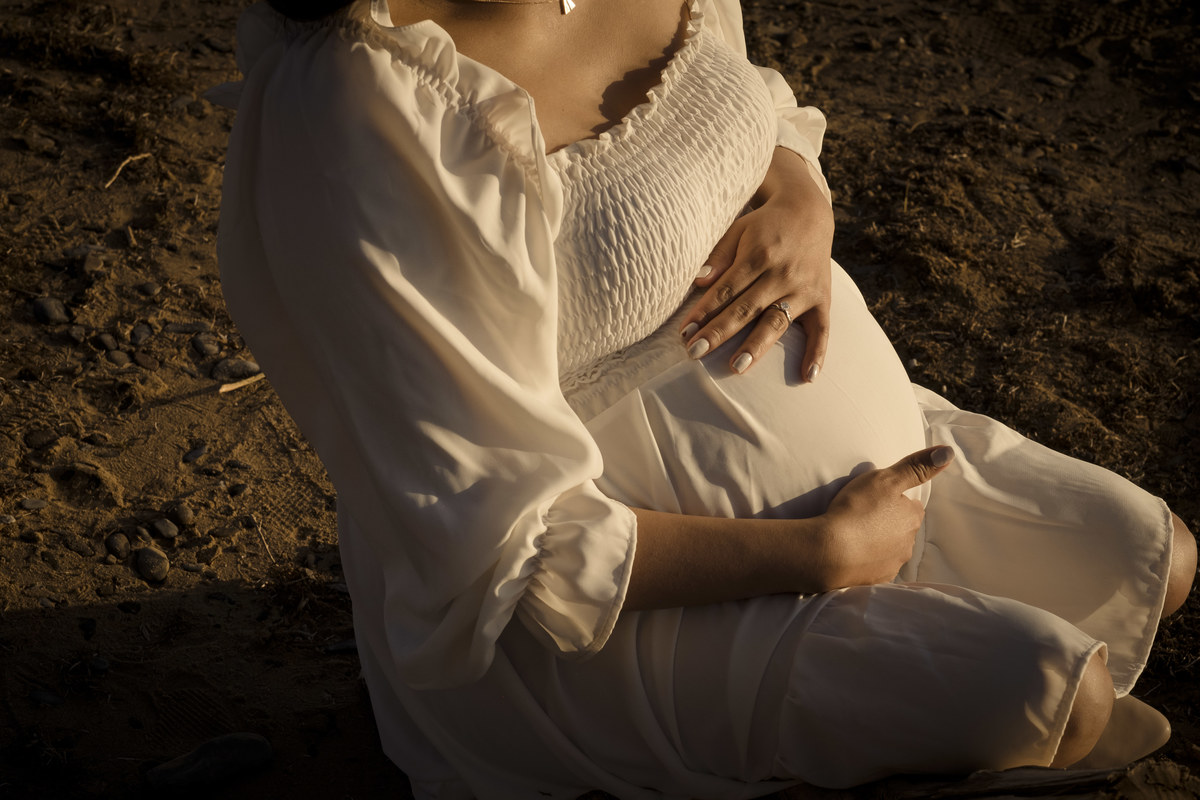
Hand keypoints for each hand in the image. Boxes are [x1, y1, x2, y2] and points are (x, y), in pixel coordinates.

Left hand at [679, 147, 832, 380]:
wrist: (809, 212)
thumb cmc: (764, 226)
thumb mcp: (738, 230)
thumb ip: (719, 255)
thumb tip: (698, 281)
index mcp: (759, 255)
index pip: (726, 290)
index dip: (704, 312)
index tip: (685, 333)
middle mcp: (782, 274)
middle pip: (746, 309)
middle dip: (720, 332)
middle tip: (695, 354)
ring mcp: (804, 289)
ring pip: (777, 321)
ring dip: (756, 346)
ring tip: (736, 367)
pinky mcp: (822, 299)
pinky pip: (822, 330)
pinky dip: (817, 353)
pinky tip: (807, 377)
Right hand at [816, 446, 954, 589]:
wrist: (829, 551)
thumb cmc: (857, 510)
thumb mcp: (885, 479)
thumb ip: (915, 466)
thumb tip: (948, 452)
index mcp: (912, 518)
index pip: (911, 506)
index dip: (893, 500)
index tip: (875, 499)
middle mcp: (908, 543)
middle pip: (901, 529)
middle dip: (886, 523)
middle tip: (861, 515)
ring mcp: (892, 564)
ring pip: (889, 549)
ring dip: (876, 542)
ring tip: (853, 534)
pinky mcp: (876, 579)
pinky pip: (874, 566)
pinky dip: (866, 560)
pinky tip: (850, 553)